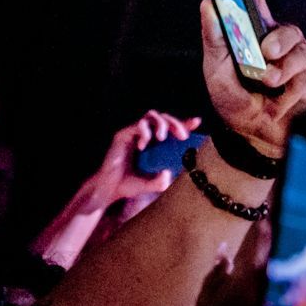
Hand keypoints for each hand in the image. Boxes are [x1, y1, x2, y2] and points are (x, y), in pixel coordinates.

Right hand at [86, 110, 202, 209]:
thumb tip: (168, 174)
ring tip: (162, 138)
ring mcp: (133, 133)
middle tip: (183, 136)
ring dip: (161, 123)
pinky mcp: (122, 135)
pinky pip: (137, 125)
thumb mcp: (150, 185)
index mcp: (155, 143)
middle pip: (165, 117)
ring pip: (151, 115)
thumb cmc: (129, 185)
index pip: (172, 127)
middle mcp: (145, 135)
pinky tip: (143, 146)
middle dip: (176, 123)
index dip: (185, 123)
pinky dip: (144, 132)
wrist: (109, 190)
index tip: (197, 122)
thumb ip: (160, 182)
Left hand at [201, 0, 305, 155]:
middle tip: (266, 52)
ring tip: (269, 84)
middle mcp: (280, 44)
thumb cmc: (236, 102)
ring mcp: (299, 59)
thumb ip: (215, 40)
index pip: (257, 10)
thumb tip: (209, 5)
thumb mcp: (216, 71)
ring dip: (282, 69)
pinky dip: (290, 88)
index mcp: (255, 38)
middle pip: (285, 29)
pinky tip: (279, 101)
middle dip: (277, 39)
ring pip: (299, 50)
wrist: (255, 137)